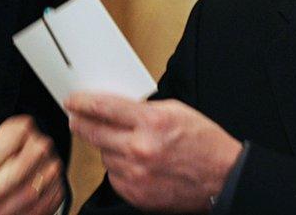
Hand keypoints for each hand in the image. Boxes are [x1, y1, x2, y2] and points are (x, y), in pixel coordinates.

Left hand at [0, 115, 64, 214]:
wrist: (30, 166)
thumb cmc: (3, 158)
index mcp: (21, 130)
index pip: (10, 138)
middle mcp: (40, 145)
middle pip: (21, 167)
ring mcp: (52, 168)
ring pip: (31, 190)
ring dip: (6, 208)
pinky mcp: (58, 189)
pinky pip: (43, 205)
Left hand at [66, 93, 242, 212]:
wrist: (222, 177)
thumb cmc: (204, 143)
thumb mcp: (176, 111)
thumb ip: (143, 109)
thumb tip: (115, 108)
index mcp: (152, 122)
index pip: (104, 108)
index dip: (83, 102)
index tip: (73, 101)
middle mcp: (141, 149)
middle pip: (94, 133)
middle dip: (81, 123)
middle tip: (76, 118)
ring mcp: (137, 175)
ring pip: (103, 156)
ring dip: (107, 147)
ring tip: (125, 143)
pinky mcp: (136, 195)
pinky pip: (113, 177)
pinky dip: (118, 168)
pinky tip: (134, 162)